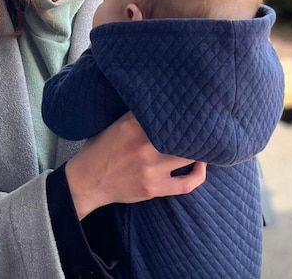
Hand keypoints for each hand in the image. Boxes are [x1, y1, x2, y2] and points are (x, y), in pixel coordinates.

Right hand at [65, 112, 206, 219]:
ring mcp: (150, 170)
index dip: (181, 110)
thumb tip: (161, 103)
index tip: (192, 105)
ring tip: (203, 142)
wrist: (87, 182)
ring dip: (199, 149)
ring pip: (188, 156)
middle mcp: (144, 147)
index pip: (165, 114)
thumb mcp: (113, 125)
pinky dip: (198, 175)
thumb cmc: (100, 150)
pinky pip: (186, 184)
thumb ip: (135, 115)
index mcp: (131, 126)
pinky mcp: (154, 188)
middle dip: (195, 129)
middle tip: (204, 123)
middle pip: (181, 134)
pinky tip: (201, 165)